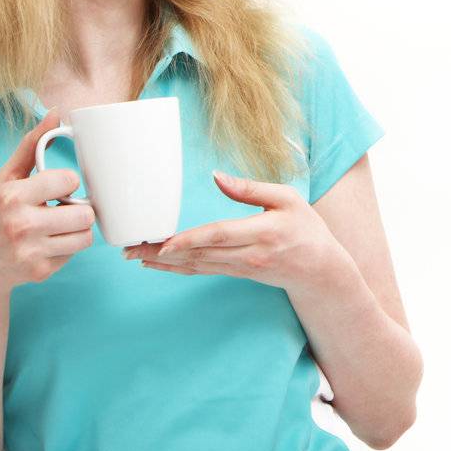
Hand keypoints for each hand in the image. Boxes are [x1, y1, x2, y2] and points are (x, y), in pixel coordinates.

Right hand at [0, 112, 96, 296]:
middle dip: (76, 211)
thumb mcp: (5, 179)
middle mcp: (20, 224)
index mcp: (11, 196)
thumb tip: (55, 113)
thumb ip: (31, 146)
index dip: (67, 183)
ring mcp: (30, 251)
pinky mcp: (39, 272)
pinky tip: (45, 246)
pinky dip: (65, 250)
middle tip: (58, 211)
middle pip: (85, 213)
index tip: (55, 188)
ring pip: (85, 235)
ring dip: (75, 231)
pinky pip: (74, 254)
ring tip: (54, 228)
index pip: (69, 180)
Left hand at [123, 170, 345, 293]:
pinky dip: (177, 268)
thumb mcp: (288, 200)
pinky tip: (157, 264)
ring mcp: (241, 268)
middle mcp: (249, 255)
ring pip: (196, 265)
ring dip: (163, 262)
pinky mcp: (236, 274)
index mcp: (264, 232)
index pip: (221, 235)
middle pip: (199, 253)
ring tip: (134, 255)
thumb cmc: (306, 229)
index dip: (191, 240)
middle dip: (161, 253)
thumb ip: (252, 188)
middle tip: (130, 248)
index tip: (163, 244)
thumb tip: (217, 176)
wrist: (320, 270)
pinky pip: (201, 271)